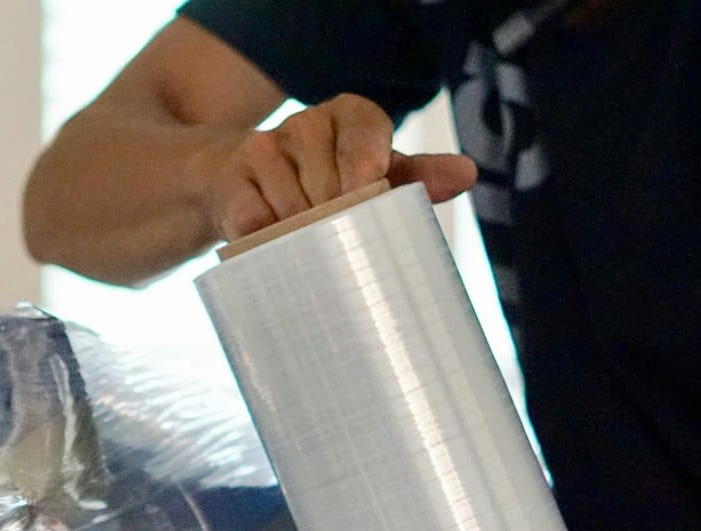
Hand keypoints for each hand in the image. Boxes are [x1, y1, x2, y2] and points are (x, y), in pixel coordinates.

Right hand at [203, 93, 477, 241]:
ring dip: (304, 236)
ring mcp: (264, 148)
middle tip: (341, 242)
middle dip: (338, 220)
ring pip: (294, 206)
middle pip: (331, 182)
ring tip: (308, 244)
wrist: (243, 185)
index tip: (366, 194)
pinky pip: (256, 221)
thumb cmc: (325, 183)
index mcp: (350, 115)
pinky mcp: (232, 181)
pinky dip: (268, 241)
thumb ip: (417, 176)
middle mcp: (306, 123)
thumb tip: (467, 173)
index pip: (365, 132)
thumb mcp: (376, 175)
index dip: (367, 167)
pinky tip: (273, 244)